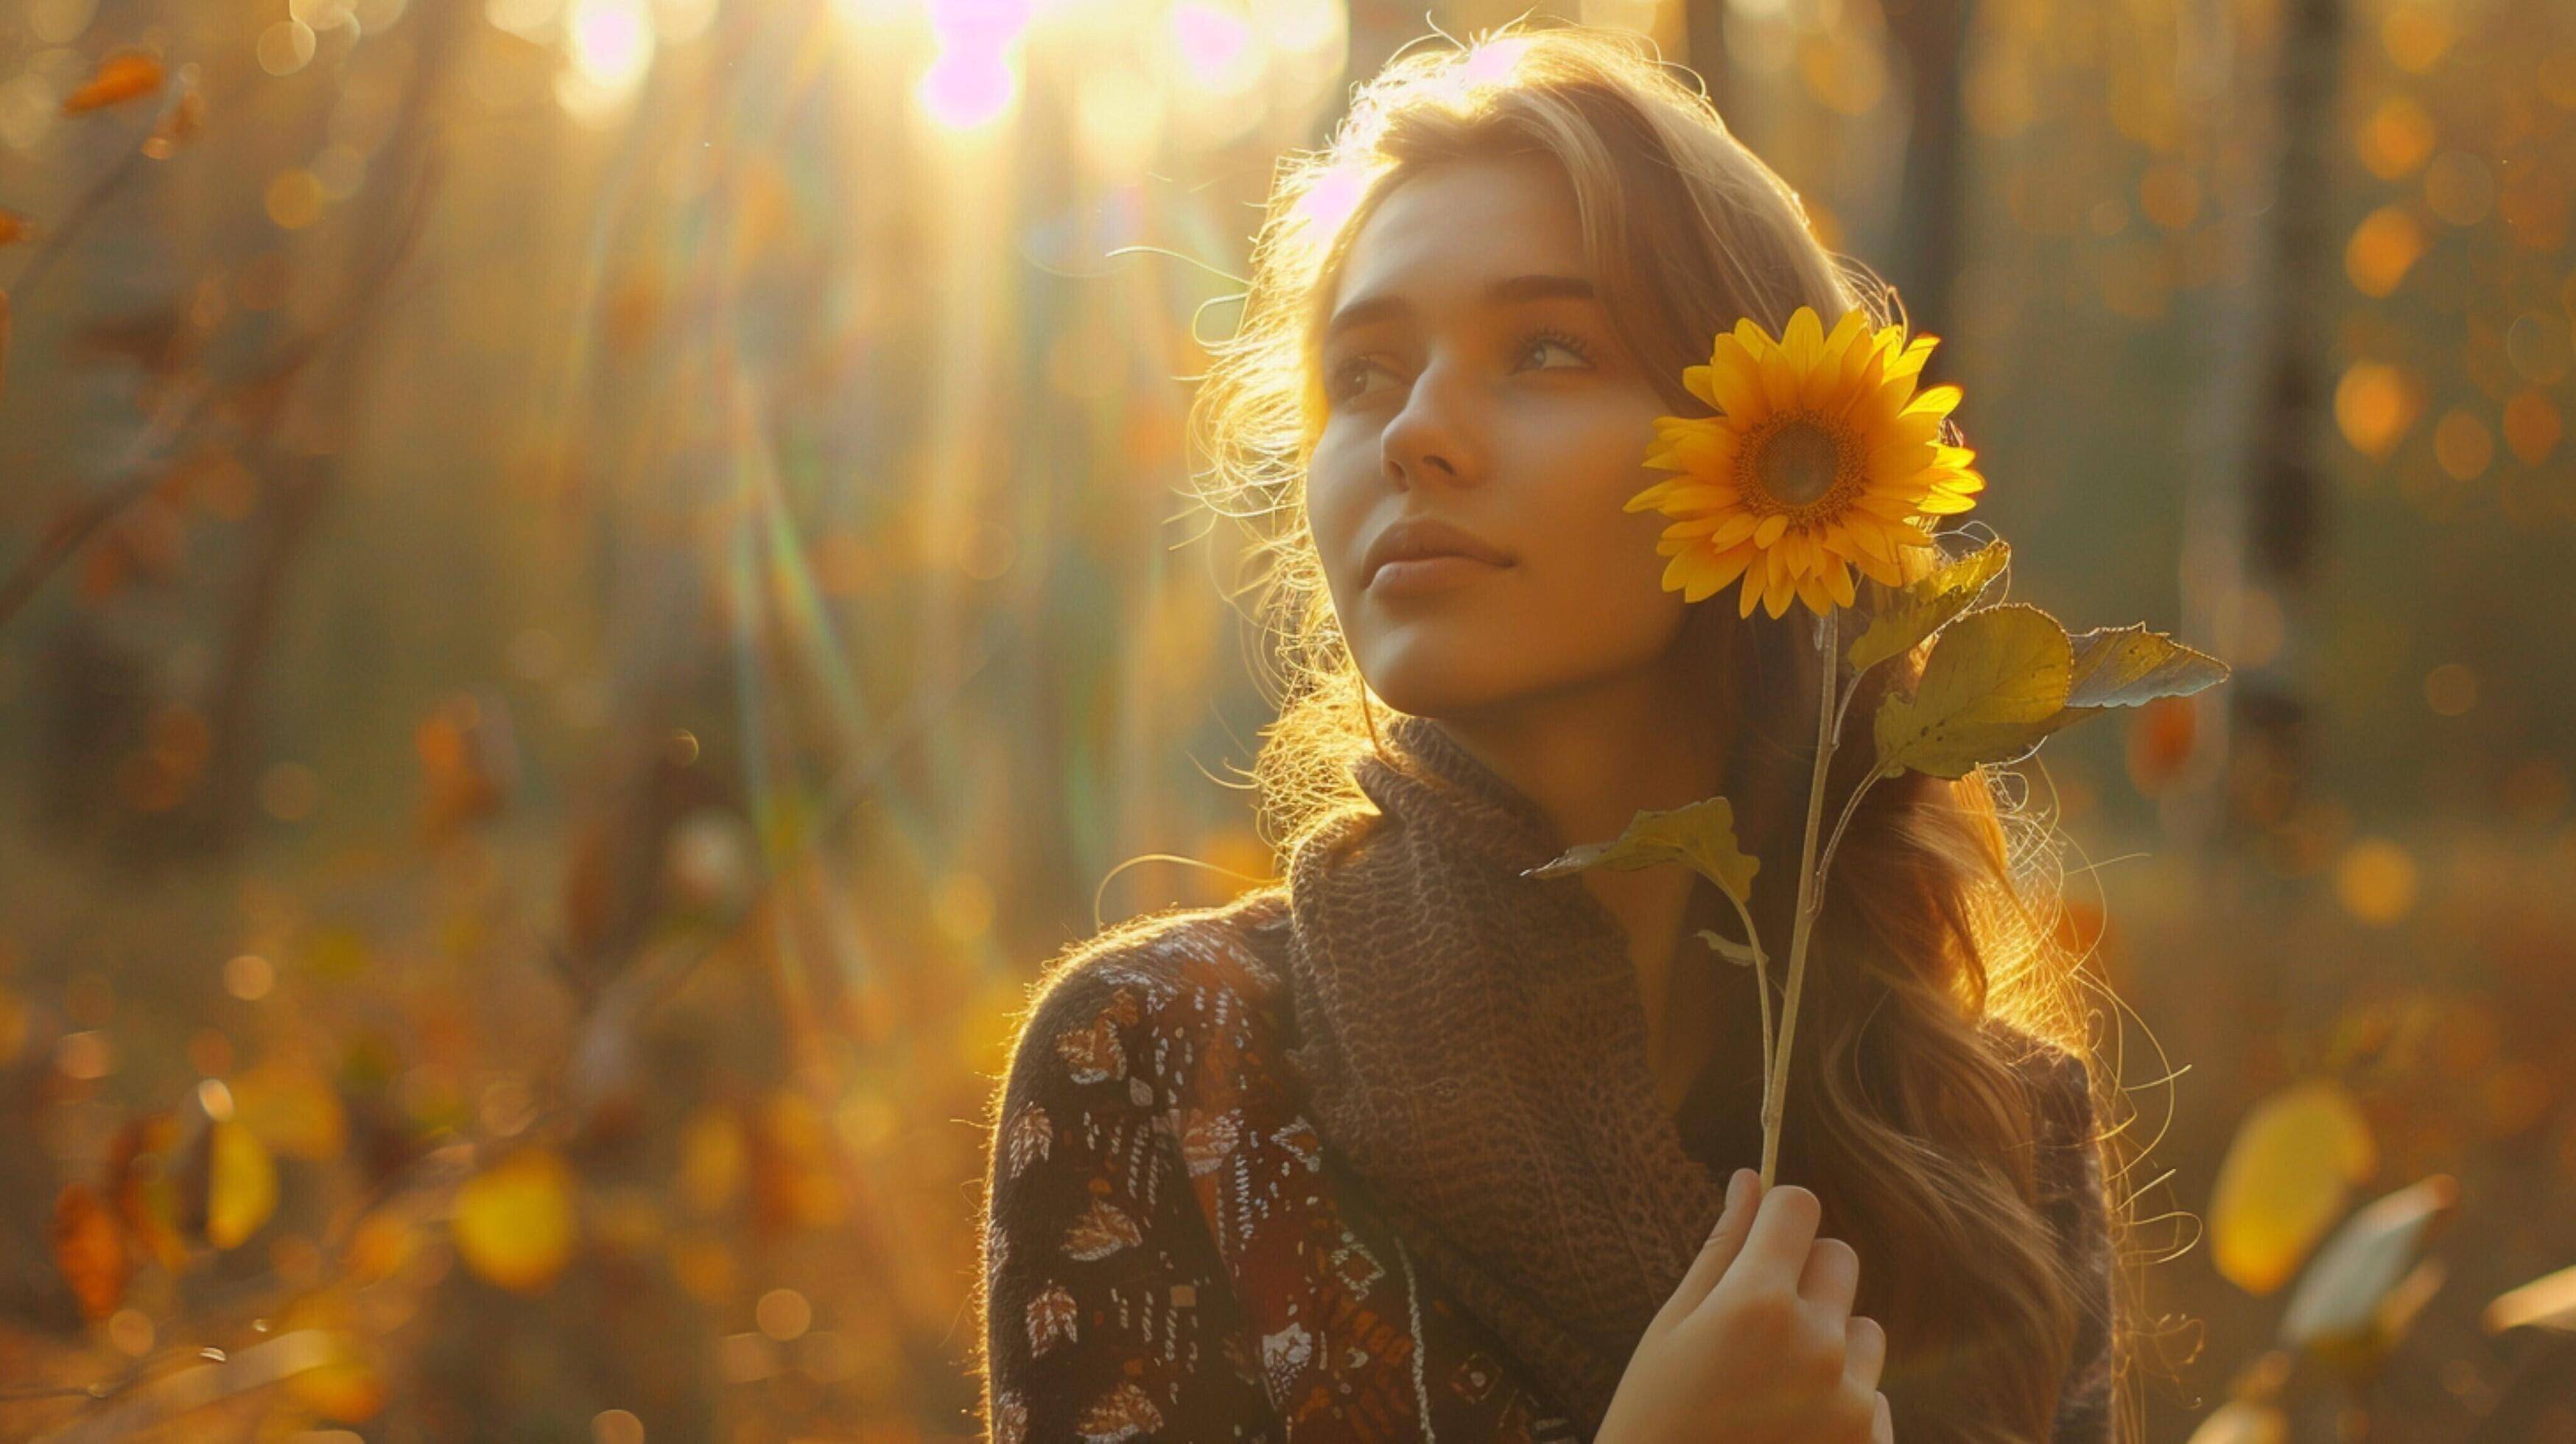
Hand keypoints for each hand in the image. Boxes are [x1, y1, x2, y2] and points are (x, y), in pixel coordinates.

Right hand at [1595, 1170, 1893, 1443]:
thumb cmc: (1655, 1419)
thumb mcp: (1670, 1330)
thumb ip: (1719, 1250)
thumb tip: (1750, 1179)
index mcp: (1756, 1304)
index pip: (1800, 1207)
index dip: (1777, 1217)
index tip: (1761, 1242)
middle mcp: (1816, 1344)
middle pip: (1840, 1258)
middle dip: (1803, 1276)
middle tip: (1756, 1325)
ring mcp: (1851, 1401)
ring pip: (1864, 1328)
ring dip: (1829, 1343)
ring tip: (1773, 1388)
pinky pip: (1874, 1394)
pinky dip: (1842, 1404)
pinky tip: (1791, 1431)